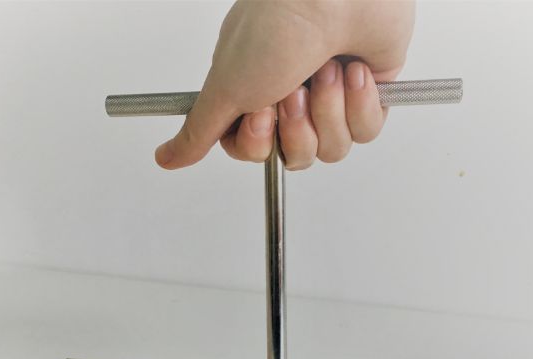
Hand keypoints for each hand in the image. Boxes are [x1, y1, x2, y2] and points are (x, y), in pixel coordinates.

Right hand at [155, 0, 414, 170]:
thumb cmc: (279, 26)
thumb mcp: (224, 88)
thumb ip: (198, 132)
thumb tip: (166, 158)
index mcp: (252, 93)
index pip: (253, 151)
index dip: (259, 143)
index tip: (260, 112)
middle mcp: (289, 95)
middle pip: (293, 156)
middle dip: (296, 127)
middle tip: (295, 88)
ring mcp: (328, 96)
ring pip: (331, 149)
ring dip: (328, 111)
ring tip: (325, 71)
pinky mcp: (366, 93)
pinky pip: (364, 131)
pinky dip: (360, 103)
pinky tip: (353, 71)